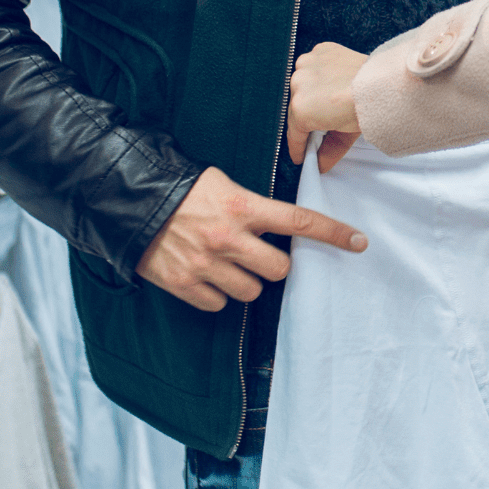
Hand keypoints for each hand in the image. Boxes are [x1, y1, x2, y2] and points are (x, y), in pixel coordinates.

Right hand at [135, 166, 367, 311]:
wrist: (130, 201)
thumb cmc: (182, 190)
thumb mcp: (223, 184)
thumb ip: (253, 205)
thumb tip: (281, 222)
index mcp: (242, 207)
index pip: (299, 221)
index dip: (333, 233)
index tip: (359, 242)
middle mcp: (228, 238)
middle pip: (280, 269)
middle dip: (273, 265)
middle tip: (258, 255)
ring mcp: (206, 264)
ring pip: (251, 291)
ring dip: (245, 281)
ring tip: (225, 263)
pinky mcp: (185, 284)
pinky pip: (219, 304)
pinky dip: (216, 294)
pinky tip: (205, 275)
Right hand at [288, 42, 367, 169]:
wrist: (383, 84)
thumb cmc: (366, 107)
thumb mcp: (345, 136)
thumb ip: (328, 151)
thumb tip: (320, 163)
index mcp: (300, 109)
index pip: (294, 132)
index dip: (298, 146)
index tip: (301, 153)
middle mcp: (297, 84)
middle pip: (296, 106)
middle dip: (307, 117)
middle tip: (322, 124)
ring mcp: (307, 64)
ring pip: (302, 83)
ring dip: (312, 92)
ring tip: (330, 99)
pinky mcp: (320, 50)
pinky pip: (313, 65)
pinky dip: (320, 73)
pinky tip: (332, 80)